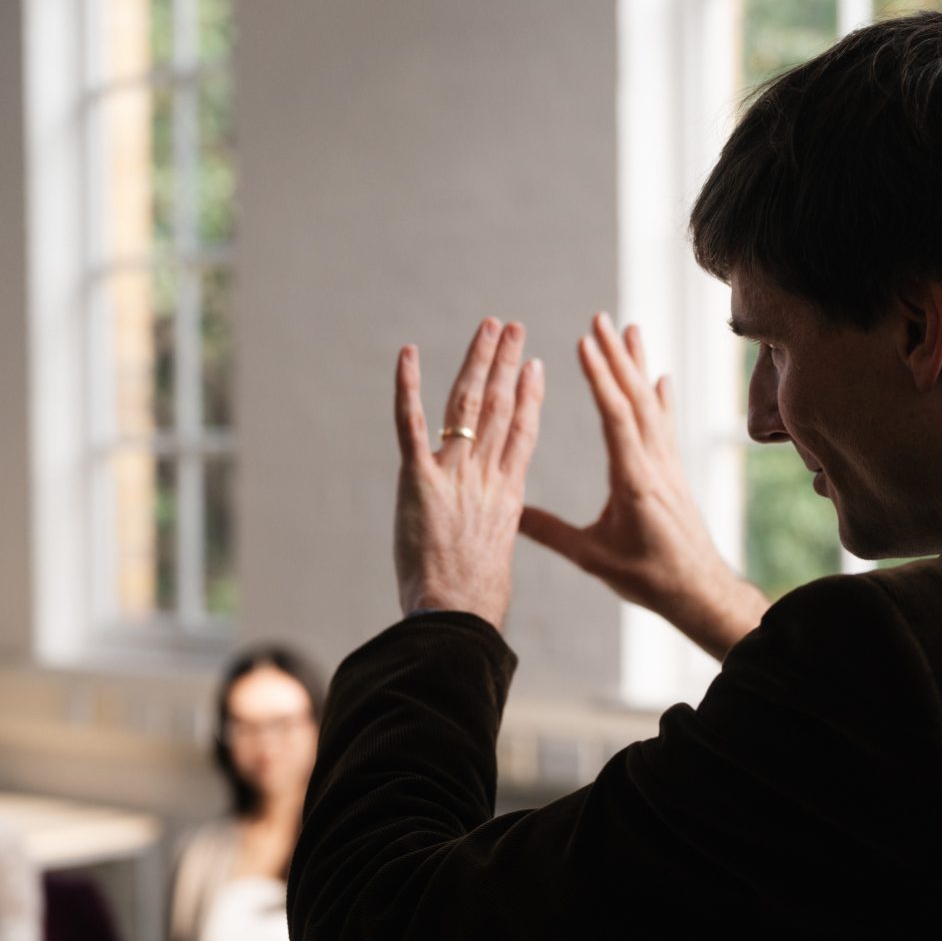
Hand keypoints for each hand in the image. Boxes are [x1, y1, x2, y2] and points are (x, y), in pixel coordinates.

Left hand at [392, 319, 544, 625]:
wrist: (459, 614)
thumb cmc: (478, 601)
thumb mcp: (497, 556)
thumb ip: (491, 529)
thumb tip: (485, 532)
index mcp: (508, 494)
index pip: (522, 432)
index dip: (528, 395)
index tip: (533, 365)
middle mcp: (485, 476)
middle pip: (499, 407)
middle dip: (506, 362)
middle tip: (512, 326)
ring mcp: (454, 475)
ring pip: (467, 405)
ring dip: (476, 360)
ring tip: (487, 327)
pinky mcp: (419, 480)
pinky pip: (411, 423)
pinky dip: (408, 385)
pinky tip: (408, 354)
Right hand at [521, 314, 767, 660]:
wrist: (700, 591)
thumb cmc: (648, 579)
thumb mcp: (593, 558)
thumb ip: (550, 532)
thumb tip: (507, 512)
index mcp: (634, 480)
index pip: (616, 417)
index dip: (600, 378)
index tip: (584, 342)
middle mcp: (655, 464)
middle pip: (636, 398)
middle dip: (616, 356)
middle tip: (601, 318)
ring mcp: (668, 465)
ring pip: (653, 405)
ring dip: (638, 365)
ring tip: (629, 328)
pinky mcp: (673, 472)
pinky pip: (665, 424)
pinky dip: (661, 397)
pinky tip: (661, 377)